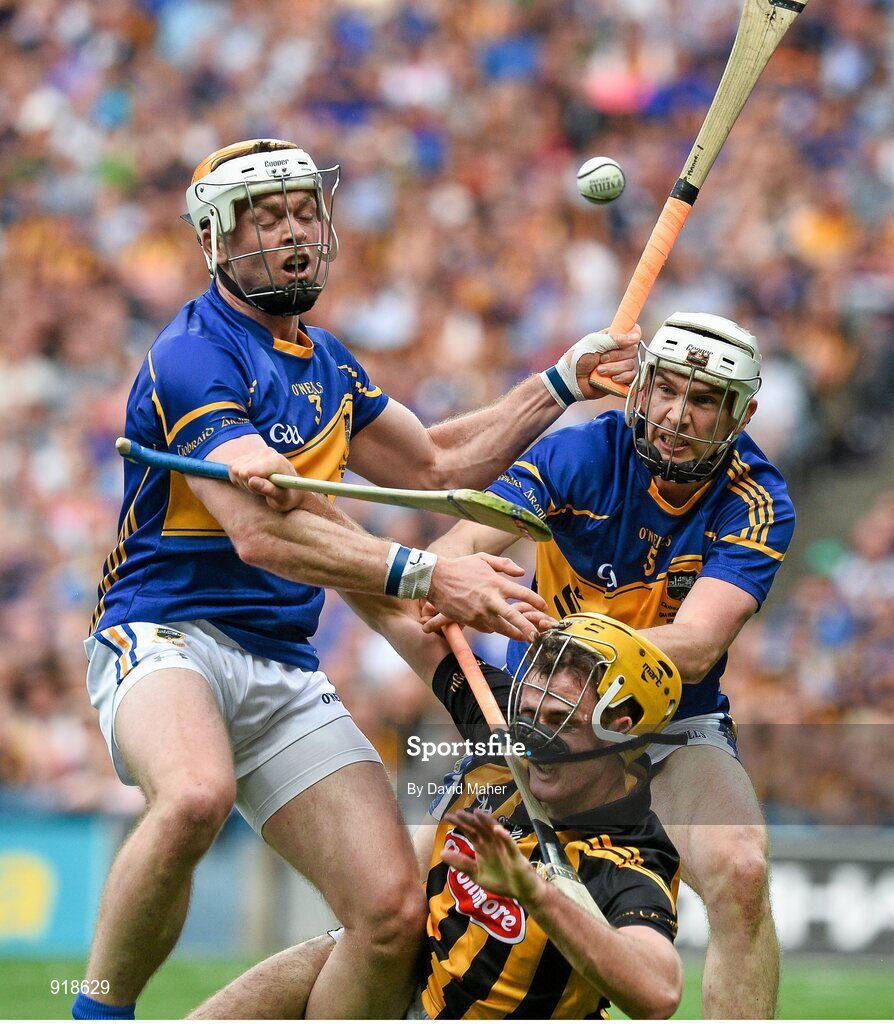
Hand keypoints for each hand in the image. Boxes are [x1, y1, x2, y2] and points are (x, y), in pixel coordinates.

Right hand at [227, 447, 302, 510]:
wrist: (289, 488)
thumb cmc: (287, 497)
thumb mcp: (281, 499)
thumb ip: (268, 489)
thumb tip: (252, 481)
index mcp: (277, 461)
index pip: (248, 472)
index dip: (251, 485)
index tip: (264, 490)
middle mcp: (266, 452)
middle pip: (240, 471)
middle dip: (247, 484)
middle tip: (263, 489)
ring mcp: (257, 452)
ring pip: (234, 469)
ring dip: (243, 481)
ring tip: (260, 485)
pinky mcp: (248, 455)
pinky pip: (232, 467)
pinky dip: (239, 477)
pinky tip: (253, 480)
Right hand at [424, 554, 556, 640]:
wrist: (436, 579)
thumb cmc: (460, 567)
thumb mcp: (483, 559)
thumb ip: (504, 564)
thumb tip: (522, 572)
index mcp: (497, 583)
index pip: (523, 594)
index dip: (536, 601)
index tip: (543, 606)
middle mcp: (490, 599)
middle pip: (514, 616)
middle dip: (528, 627)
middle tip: (537, 636)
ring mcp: (480, 612)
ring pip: (501, 628)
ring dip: (513, 634)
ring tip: (523, 638)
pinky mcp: (470, 620)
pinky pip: (486, 628)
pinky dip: (493, 629)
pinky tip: (498, 628)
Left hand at [442, 808, 545, 905]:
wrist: (522, 891)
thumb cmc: (501, 881)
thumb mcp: (476, 874)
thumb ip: (461, 863)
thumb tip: (441, 853)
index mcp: (483, 847)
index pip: (470, 832)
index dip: (460, 824)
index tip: (446, 817)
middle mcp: (493, 844)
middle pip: (480, 829)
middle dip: (470, 820)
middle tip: (458, 813)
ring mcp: (504, 848)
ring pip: (495, 832)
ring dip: (486, 822)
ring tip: (477, 813)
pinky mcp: (515, 855)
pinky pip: (510, 844)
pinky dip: (504, 837)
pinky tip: (498, 830)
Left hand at [556, 324, 640, 400]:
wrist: (569, 381)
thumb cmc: (577, 359)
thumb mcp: (594, 343)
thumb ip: (614, 339)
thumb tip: (636, 337)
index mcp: (611, 338)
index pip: (632, 332)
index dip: (633, 335)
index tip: (628, 340)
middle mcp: (618, 351)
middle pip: (632, 350)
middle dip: (617, 356)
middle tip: (601, 359)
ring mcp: (619, 366)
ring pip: (630, 364)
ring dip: (614, 368)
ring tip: (599, 371)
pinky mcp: (620, 380)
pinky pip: (631, 378)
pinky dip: (622, 377)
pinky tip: (612, 379)